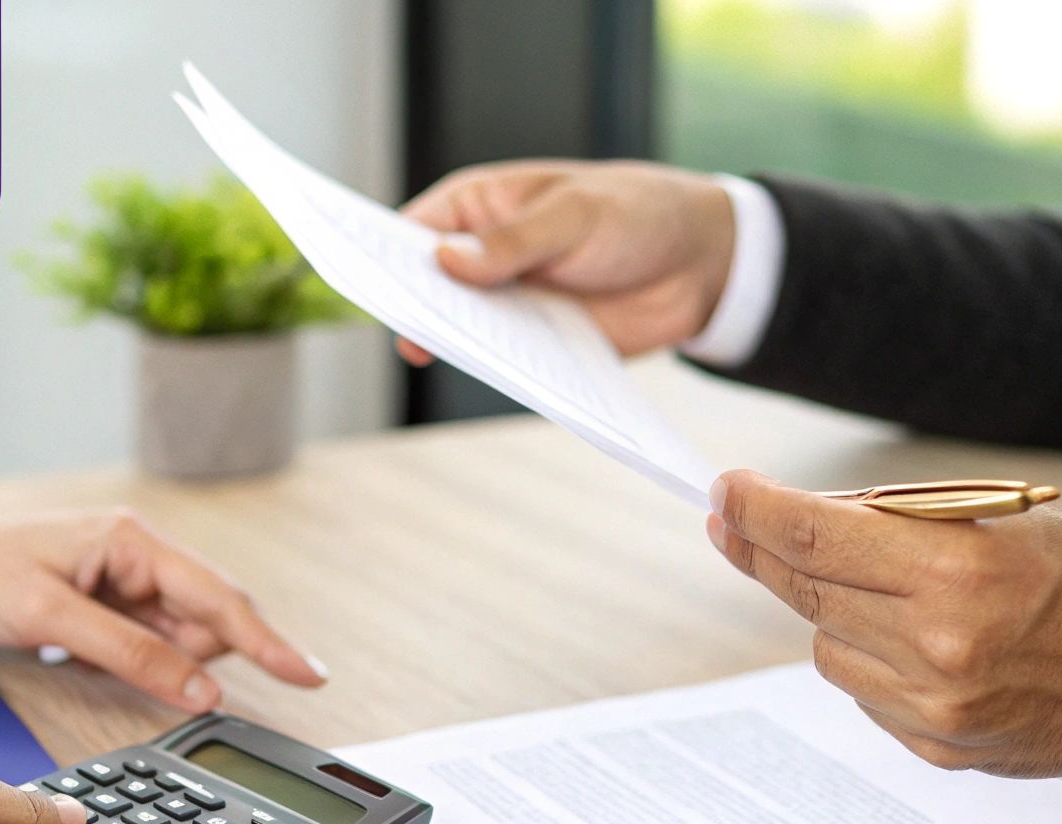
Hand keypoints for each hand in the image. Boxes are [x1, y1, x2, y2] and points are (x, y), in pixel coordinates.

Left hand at [0, 509, 325, 712]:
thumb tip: (203, 690)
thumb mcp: (48, 616)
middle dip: (192, 656)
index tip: (310, 676)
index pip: (220, 599)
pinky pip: (150, 642)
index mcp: (134, 541)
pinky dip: (140, 662)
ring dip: (159, 662)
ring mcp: (126, 582)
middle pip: (207, 620)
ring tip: (79, 650)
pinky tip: (94, 657)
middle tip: (113, 660)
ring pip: (180, 637)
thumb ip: (131, 653)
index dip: (269, 642)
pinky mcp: (109, 605)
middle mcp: (140, 556)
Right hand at [394, 159, 734, 364]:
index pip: (411, 231)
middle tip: (404, 326)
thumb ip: (515, 241)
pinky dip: (500, 372)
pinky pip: (506, 364)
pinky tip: (500, 377)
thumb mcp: (575, 216)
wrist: (699, 264)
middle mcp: (482, 258)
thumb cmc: (634, 213)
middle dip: (415, 306)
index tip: (362, 277)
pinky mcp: (536, 344)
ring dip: (456, 344)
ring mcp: (506, 304)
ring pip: (462, 331)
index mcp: (478, 207)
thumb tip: (444, 261)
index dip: (381, 255)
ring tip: (446, 356)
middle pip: (427, 289)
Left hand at [706, 471, 1061, 777]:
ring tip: (888, 591)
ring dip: (831, 611)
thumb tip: (803, 519)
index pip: (817, 540)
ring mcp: (936, 709)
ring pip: (825, 646)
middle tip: (730, 519)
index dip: (757, 512)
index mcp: (958, 573)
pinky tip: (919, 643)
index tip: (724, 490)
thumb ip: (904, 522)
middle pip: (806, 592)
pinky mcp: (939, 749)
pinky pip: (864, 692)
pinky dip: (871, 660)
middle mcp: (939, 647)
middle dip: (759, 550)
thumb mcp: (1006, 520)